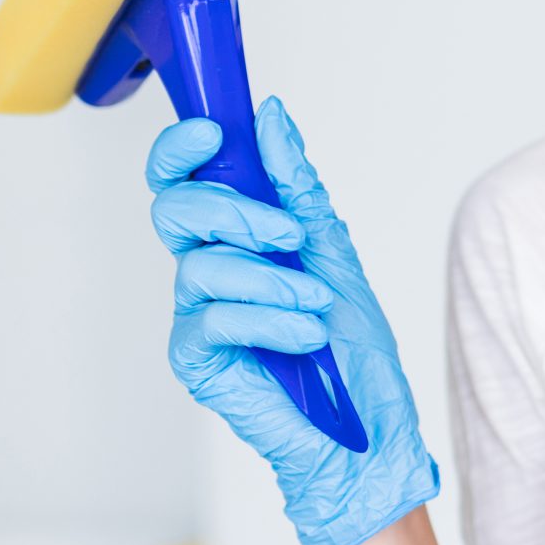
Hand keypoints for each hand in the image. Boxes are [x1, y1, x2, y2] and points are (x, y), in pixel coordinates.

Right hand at [146, 97, 439, 544]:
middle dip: (234, 211)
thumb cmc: (352, 348)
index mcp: (234, 239)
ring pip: (201, 266)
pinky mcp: (197, 361)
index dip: (181, 149)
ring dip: (271, 280)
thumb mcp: (333, 252)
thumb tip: (271, 118)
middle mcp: (207, 272)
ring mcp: (197, 316)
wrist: (368, 426)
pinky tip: (306, 336)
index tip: (214, 132)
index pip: (182, 179)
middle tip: (290, 235)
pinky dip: (269, 321)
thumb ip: (298, 187)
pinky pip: (215, 319)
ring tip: (316, 306)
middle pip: (175, 210)